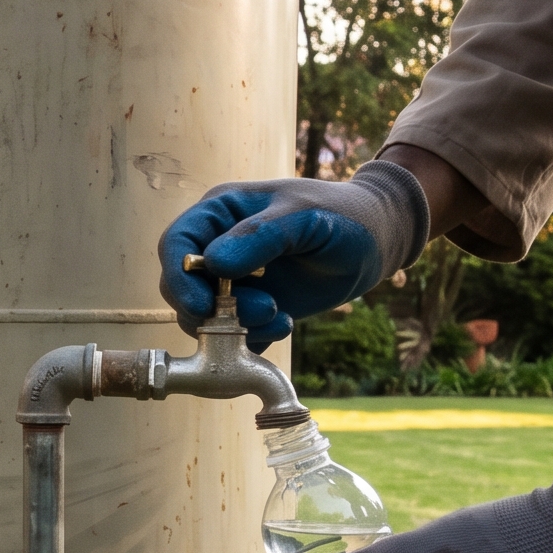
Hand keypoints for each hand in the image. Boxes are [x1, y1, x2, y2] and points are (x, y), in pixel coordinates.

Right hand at [157, 162, 429, 343]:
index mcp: (221, 213)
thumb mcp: (305, 217)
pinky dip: (250, 339)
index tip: (202, 305)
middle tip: (262, 309)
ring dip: (234, 326)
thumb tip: (213, 264)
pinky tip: (285, 324)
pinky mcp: (251, 308)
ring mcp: (233, 281)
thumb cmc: (342, 215)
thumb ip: (260, 236)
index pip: (176, 244)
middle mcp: (218, 247)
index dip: (179, 277)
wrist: (376, 241)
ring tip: (280, 315)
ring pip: (203, 316)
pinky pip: (229, 335)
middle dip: (211, 309)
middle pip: (182, 286)